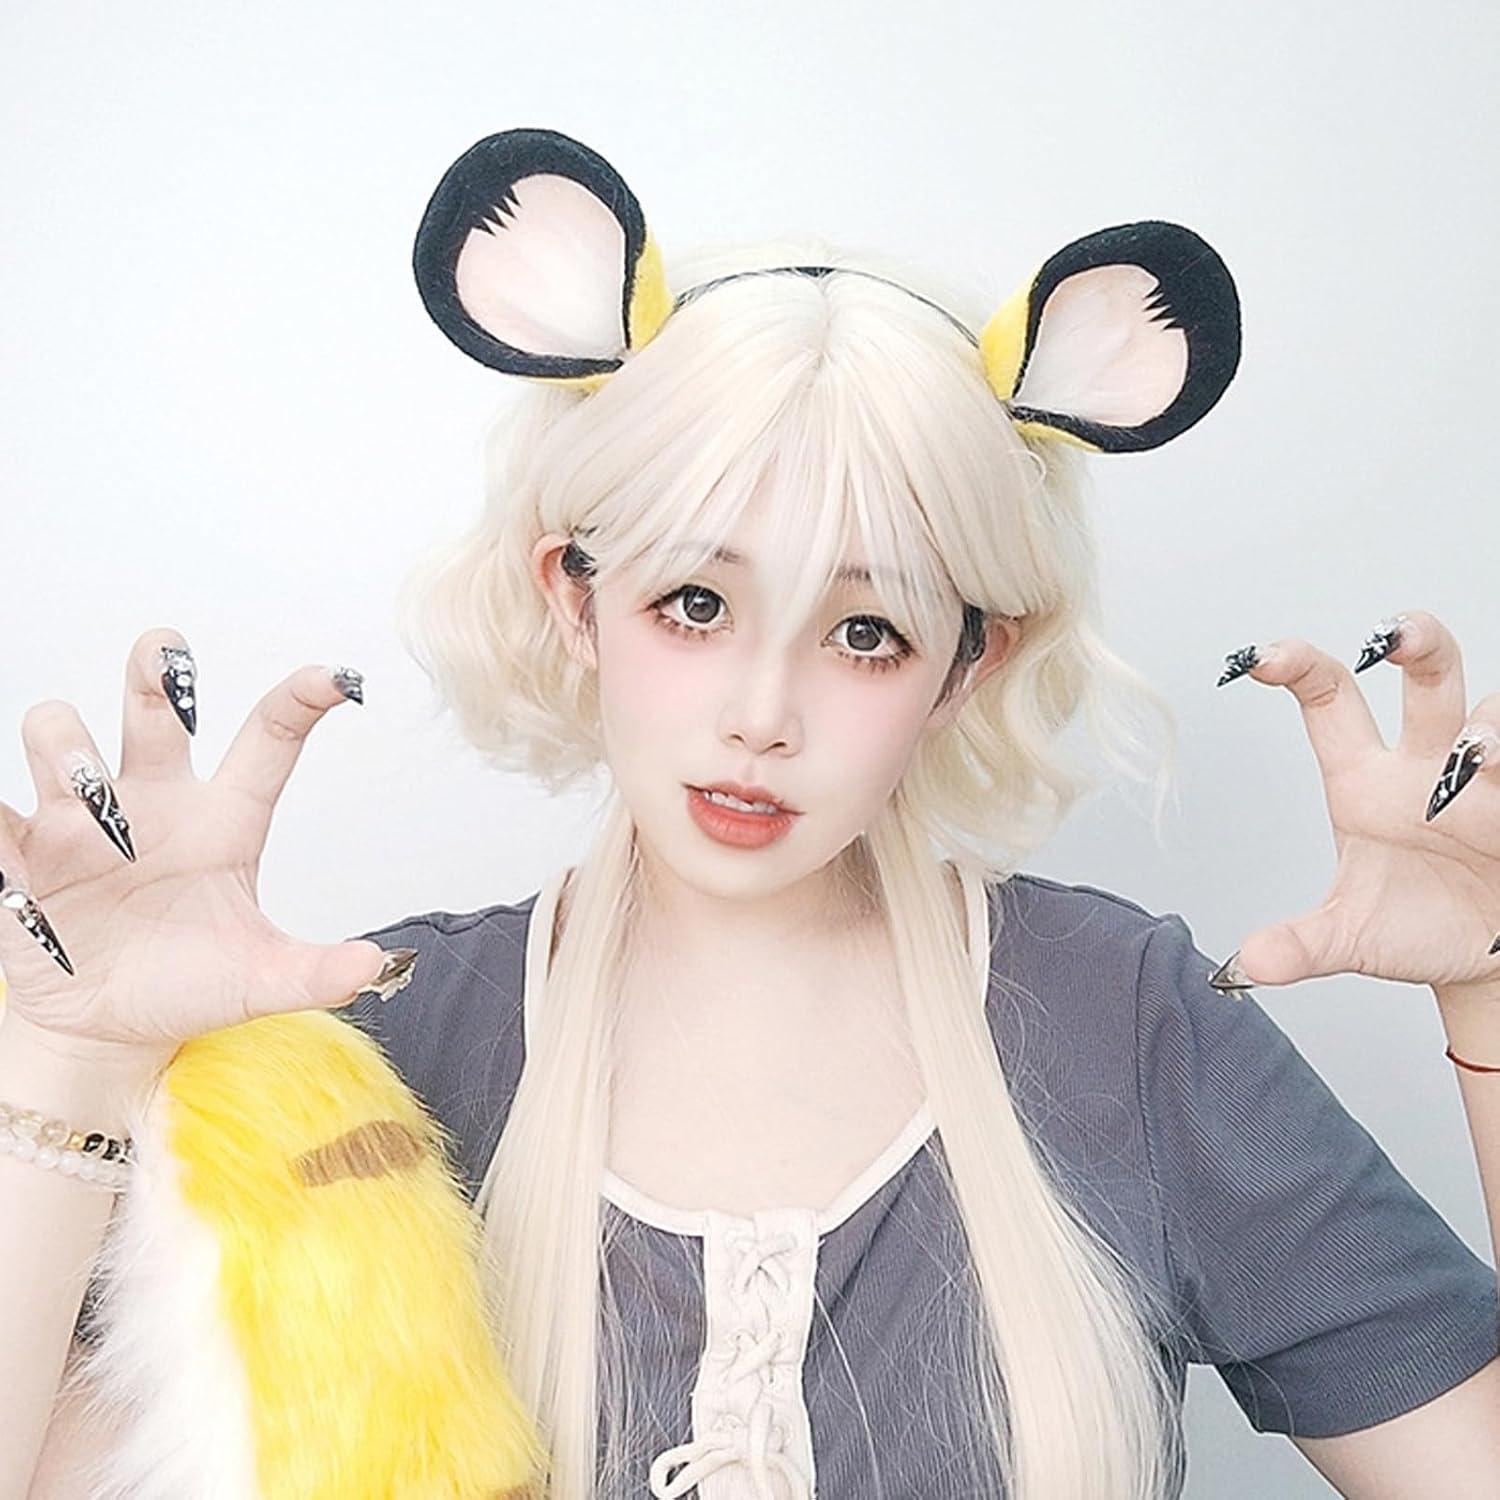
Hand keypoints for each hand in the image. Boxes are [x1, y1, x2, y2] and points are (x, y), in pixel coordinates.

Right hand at [0, 628, 393, 1065]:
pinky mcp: (19, 857)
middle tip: (162, 650)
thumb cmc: (189, 983)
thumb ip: (314, 971)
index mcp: (224, 818)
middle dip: (154, 675)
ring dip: (68, 750)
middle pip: (153, 710)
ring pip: (60, 738)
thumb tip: (374, 968)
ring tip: (86, 791)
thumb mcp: (258, 980)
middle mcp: (153, 802)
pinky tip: (2, 811)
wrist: (110, 1031)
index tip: (334, 677)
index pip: (268, 741)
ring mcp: (80, 823)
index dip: (300, 701)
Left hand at [1214, 609, 1499, 992]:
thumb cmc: (1413, 927)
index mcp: (1364, 781)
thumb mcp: (1348, 940)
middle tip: (1401, 634)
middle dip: (1418, 642)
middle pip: (1426, 677)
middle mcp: (1425, 763)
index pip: (1328, 702)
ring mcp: (1485, 779)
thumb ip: (1299, 946)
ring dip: (1490, 727)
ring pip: (1494, 716)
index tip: (1258, 656)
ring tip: (1477, 755)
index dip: (1297, 667)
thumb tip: (1251, 964)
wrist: (1482, 960)